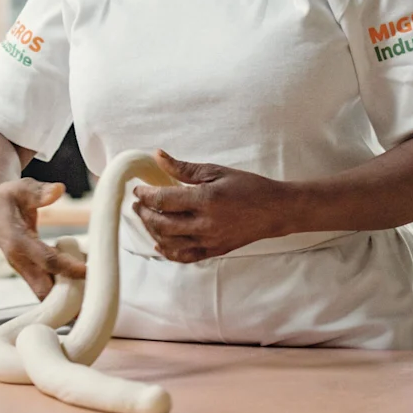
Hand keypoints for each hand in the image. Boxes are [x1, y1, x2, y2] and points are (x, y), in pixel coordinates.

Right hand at [0, 178, 82, 297]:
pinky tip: (80, 281)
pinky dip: (61, 289)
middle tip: (92, 293)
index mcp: (16, 241)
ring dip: (65, 295)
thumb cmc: (6, 197)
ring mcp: (22, 268)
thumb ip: (39, 192)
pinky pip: (45, 287)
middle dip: (66, 297)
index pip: (46, 260)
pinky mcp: (27, 271)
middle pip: (43, 290)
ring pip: (44, 293)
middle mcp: (18, 260)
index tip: (88, 271)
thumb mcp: (21, 188)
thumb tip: (58, 190)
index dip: (68, 268)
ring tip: (90, 289)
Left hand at [131, 151, 285, 263]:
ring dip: (152, 230)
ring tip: (146, 218)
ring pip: (169, 242)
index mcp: (205, 200)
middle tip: (137, 204)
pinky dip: (168, 251)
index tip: (137, 189)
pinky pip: (184, 256)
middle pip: (161, 223)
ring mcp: (209, 241)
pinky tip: (159, 242)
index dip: (145, 195)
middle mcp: (205, 224)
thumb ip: (183, 168)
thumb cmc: (247, 186)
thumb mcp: (216, 171)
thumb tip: (157, 156)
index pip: (163, 200)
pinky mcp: (214, 251)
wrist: (275, 210)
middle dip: (144, 213)